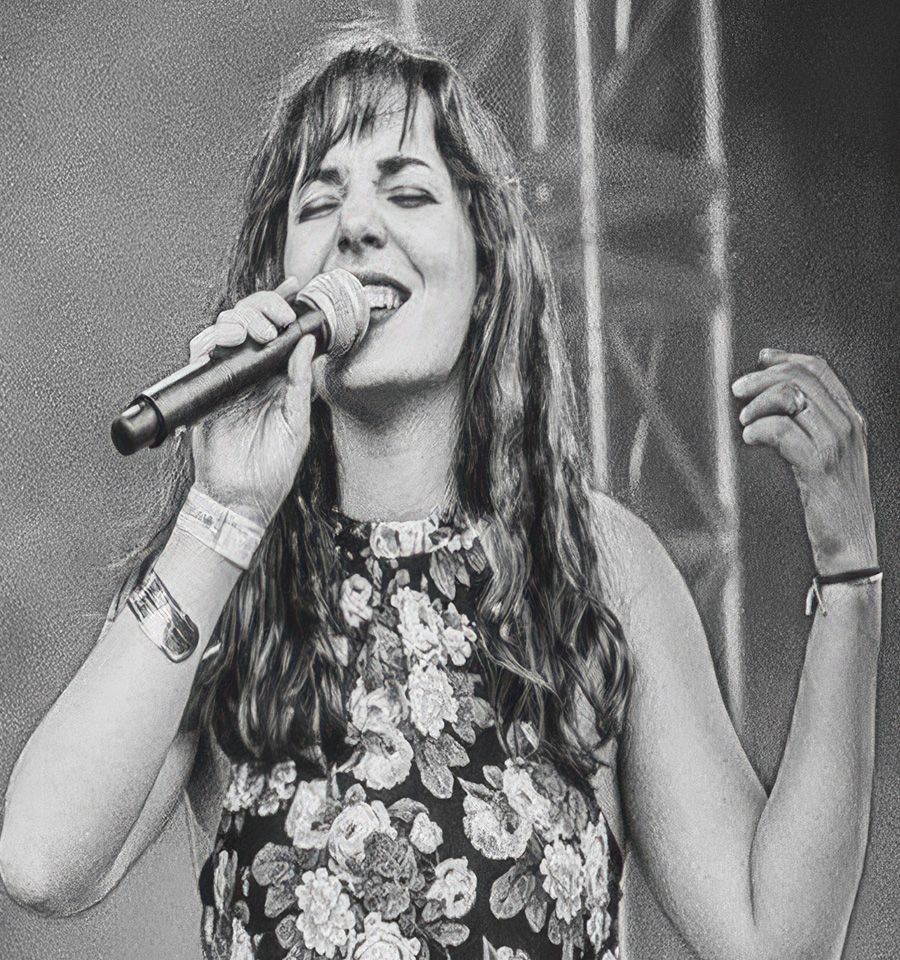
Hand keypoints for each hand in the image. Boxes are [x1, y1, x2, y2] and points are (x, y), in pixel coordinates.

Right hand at [185, 276, 316, 528]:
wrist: (241, 500)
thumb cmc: (271, 469)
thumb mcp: (296, 425)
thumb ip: (300, 384)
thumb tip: (306, 344)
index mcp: (274, 379)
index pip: (276, 334)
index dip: (281, 306)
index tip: (294, 286)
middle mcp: (249, 375)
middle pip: (249, 323)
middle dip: (263, 308)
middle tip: (278, 319)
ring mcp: (225, 380)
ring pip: (224, 331)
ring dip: (240, 321)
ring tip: (258, 332)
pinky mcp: (203, 390)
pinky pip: (201, 354)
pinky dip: (212, 340)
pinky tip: (228, 340)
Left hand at [732, 348, 877, 574]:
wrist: (850, 545)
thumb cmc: (832, 502)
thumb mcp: (828, 455)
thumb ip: (810, 425)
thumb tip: (771, 397)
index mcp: (851, 417)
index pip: (819, 368)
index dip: (785, 358)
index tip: (760, 359)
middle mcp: (848, 424)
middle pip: (800, 377)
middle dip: (761, 378)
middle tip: (738, 390)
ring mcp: (836, 443)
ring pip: (790, 397)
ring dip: (757, 404)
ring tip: (745, 422)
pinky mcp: (819, 464)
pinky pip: (781, 429)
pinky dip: (758, 428)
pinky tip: (750, 438)